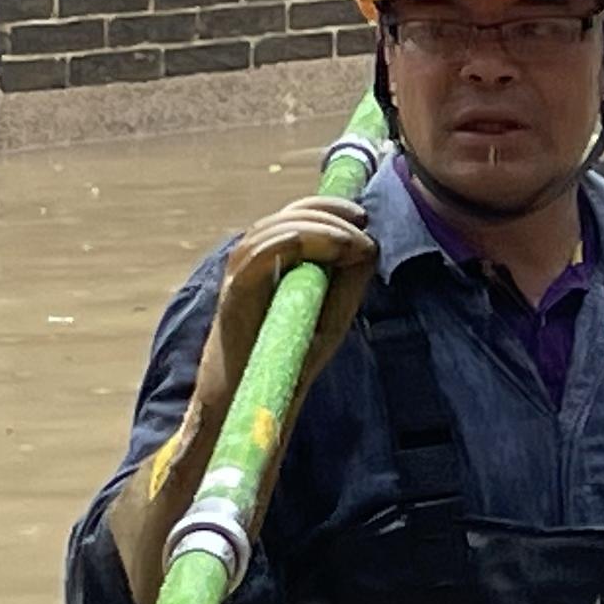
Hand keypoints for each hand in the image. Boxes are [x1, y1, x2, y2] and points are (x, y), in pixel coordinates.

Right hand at [196, 195, 379, 409]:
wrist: (253, 395)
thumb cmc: (290, 355)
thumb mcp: (332, 313)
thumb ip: (349, 280)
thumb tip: (369, 243)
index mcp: (273, 260)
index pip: (295, 215)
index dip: (329, 208)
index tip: (363, 219)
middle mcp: (252, 261)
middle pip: (286, 215)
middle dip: (329, 213)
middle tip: (362, 225)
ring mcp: (239, 275)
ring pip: (274, 229)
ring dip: (319, 227)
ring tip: (351, 242)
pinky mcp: (234, 294)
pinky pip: (259, 255)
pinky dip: (296, 242)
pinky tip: (330, 249)